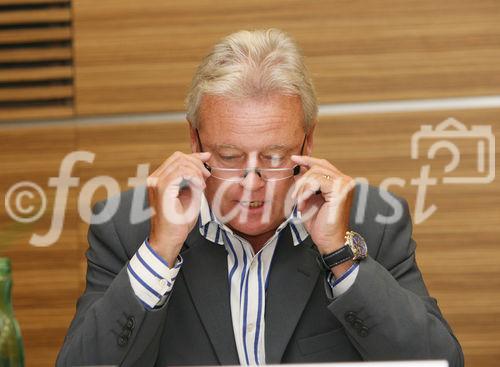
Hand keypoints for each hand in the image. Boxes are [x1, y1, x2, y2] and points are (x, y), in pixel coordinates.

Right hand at [147, 151, 210, 265]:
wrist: (169, 239)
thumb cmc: (177, 222)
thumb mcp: (189, 194)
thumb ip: (193, 179)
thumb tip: (202, 163)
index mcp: (159, 179)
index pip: (176, 159)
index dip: (193, 157)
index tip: (207, 159)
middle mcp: (154, 178)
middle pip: (178, 157)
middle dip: (197, 163)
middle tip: (206, 176)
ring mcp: (156, 183)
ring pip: (180, 163)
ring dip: (196, 171)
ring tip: (202, 185)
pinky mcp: (162, 189)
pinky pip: (181, 172)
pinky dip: (194, 177)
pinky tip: (199, 187)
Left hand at [291, 155, 355, 274]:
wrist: (330, 241)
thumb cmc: (321, 224)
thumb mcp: (311, 200)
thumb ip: (307, 186)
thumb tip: (298, 171)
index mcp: (340, 182)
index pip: (323, 164)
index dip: (308, 160)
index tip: (294, 159)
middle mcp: (345, 181)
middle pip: (318, 167)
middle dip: (301, 180)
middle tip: (293, 195)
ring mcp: (344, 185)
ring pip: (315, 174)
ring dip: (302, 189)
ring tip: (299, 204)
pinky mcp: (339, 191)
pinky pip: (316, 182)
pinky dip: (305, 193)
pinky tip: (302, 205)